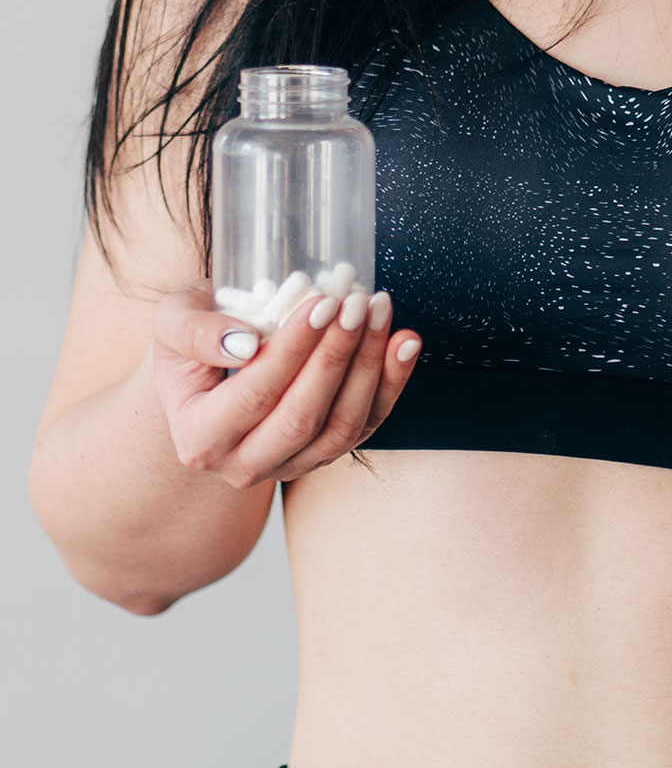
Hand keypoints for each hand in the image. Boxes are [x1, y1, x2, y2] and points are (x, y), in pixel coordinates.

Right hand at [150, 278, 421, 486]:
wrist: (205, 379)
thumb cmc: (191, 343)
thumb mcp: (171, 324)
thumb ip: (195, 330)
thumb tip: (245, 341)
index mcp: (200, 437)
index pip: (256, 393)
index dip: (294, 349)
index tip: (322, 302)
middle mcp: (244, 463)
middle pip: (303, 417)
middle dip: (336, 355)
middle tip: (356, 303)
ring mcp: (291, 465)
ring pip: (342, 426)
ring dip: (370, 366)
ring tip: (380, 311)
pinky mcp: (327, 453)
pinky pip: (368, 423)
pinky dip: (393, 382)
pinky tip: (404, 341)